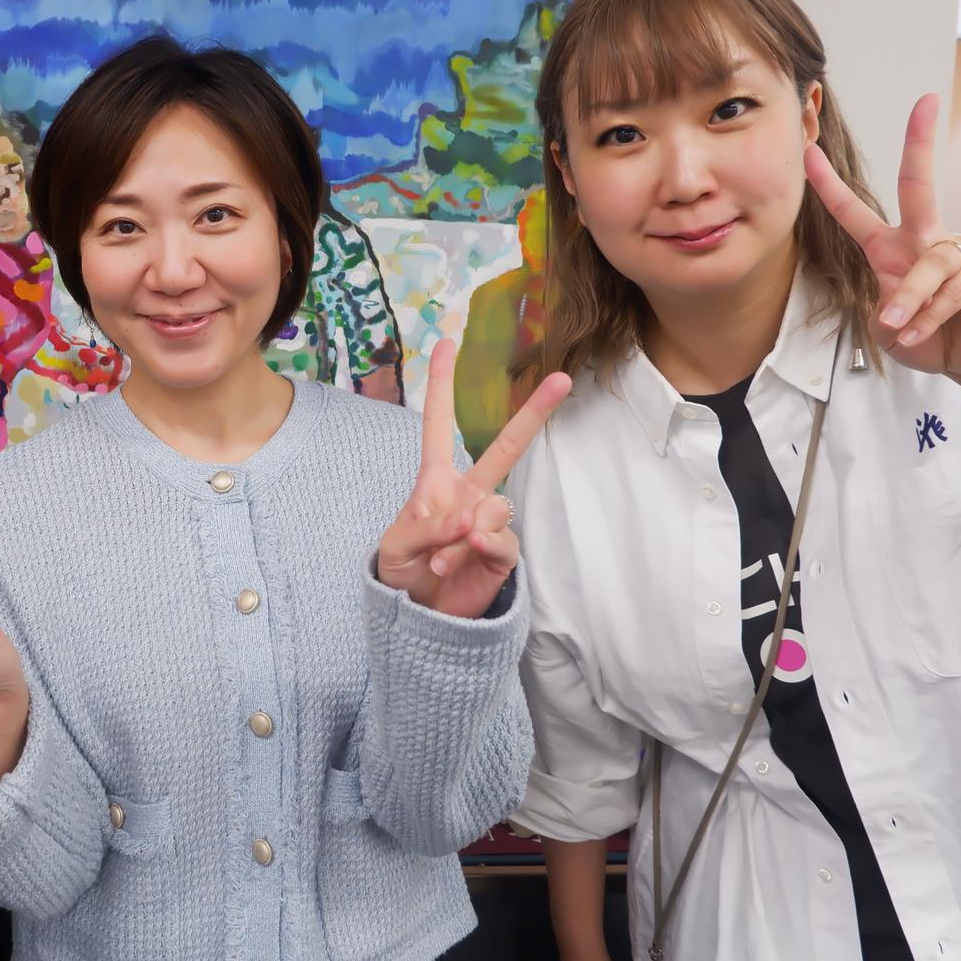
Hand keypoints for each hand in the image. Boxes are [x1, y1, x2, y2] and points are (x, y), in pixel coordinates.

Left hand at [375, 339, 570, 617]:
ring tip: (440, 559)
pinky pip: (500, 539)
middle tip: (563, 379)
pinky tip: (457, 562)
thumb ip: (427, 526)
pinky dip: (476, 550)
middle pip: (506, 447)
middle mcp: (469, 494)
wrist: (419, 617)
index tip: (447, 343)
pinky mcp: (502, 551)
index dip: (443, 386)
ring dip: (462, 534)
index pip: (439, 425)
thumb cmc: (401, 573)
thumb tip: (468, 517)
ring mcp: (489, 522)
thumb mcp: (397, 546)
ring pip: (495, 505)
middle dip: (534, 413)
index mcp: (435, 482)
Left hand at [805, 95, 960, 379]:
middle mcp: (927, 239)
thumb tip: (895, 303)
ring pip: (930, 263)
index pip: (855, 212)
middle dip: (920, 143)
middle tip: (925, 105)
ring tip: (899, 327)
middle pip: (919, 185)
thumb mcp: (889, 327)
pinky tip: (920, 332)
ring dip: (911, 300)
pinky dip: (931, 316)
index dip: (829, 184)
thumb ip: (885, 309)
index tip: (809, 151)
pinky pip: (952, 289)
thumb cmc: (932, 336)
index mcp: (893, 248)